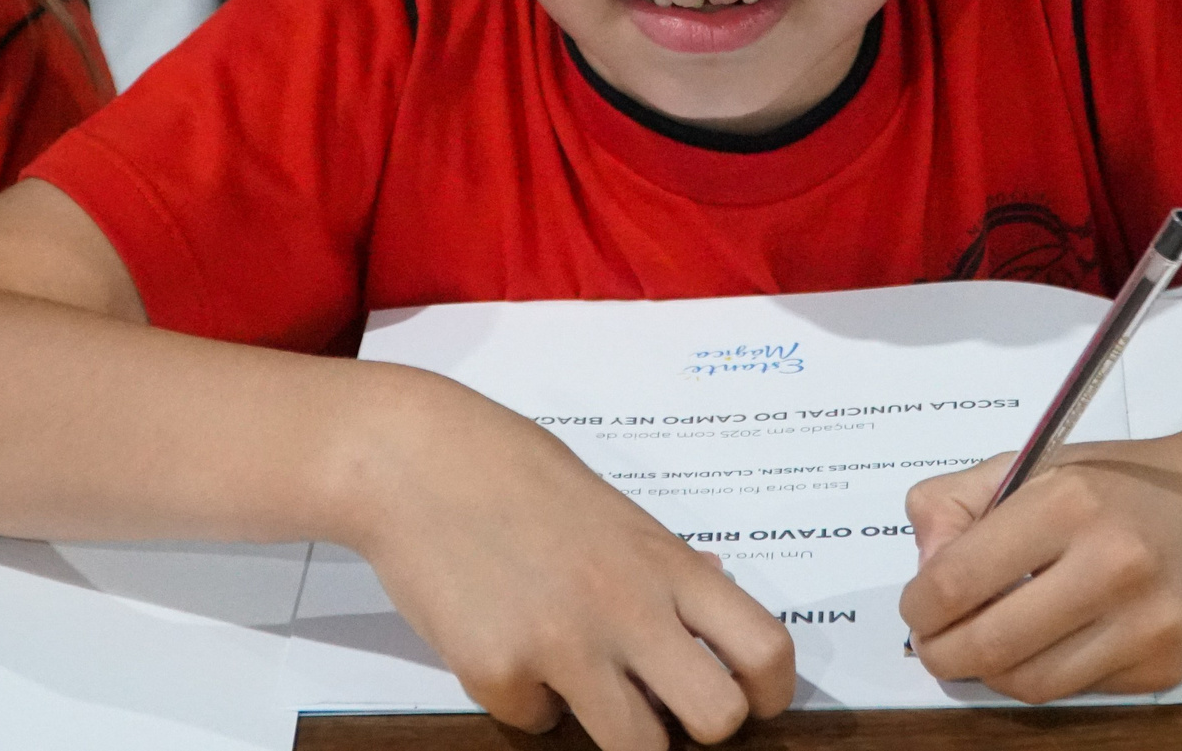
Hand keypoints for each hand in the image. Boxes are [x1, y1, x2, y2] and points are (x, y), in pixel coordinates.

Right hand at [344, 372, 793, 749]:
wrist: (411, 460)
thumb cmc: (509, 470)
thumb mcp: (609, 508)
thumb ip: (661, 561)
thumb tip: (713, 587)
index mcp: (663, 562)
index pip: (763, 647)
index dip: (769, 693)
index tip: (754, 701)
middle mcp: (626, 608)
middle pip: (716, 719)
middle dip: (698, 729)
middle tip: (664, 705)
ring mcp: (562, 646)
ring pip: (634, 748)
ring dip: (614, 726)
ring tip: (578, 679)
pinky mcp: (497, 675)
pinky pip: (534, 723)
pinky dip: (525, 698)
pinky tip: (501, 639)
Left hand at [897, 438, 1181, 701]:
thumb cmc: (1132, 483)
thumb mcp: (1042, 462)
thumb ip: (961, 501)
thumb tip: (923, 566)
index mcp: (1069, 502)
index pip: (955, 580)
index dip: (918, 605)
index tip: (916, 605)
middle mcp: (1111, 565)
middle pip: (986, 646)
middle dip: (941, 652)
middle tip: (934, 641)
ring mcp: (1145, 625)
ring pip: (1028, 683)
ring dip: (988, 672)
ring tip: (983, 643)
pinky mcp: (1166, 667)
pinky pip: (1077, 691)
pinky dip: (1043, 675)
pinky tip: (1044, 643)